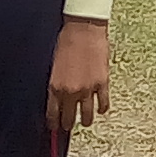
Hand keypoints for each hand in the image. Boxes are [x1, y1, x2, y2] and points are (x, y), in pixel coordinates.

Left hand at [49, 15, 111, 129]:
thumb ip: (56, 83)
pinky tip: (100, 109)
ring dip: (86, 121)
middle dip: (67, 124)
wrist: (83, 29)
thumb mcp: (54, 65)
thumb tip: (58, 97)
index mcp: (55, 86)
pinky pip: (103, 104)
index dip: (53, 123)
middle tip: (67, 126)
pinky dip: (102, 109)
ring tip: (86, 122)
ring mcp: (87, 89)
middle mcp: (70, 91)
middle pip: (69, 118)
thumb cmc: (66, 41)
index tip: (54, 127)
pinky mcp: (102, 84)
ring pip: (87, 116)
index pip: (53, 114)